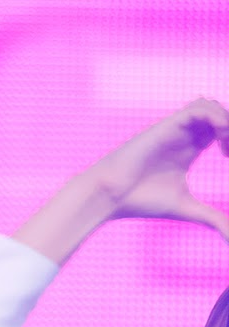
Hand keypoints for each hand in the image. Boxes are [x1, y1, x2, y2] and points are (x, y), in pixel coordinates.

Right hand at [91, 99, 228, 238]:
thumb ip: (213, 219)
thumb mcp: (186, 209)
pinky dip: (216, 117)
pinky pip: (199, 107)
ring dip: (226, 120)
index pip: (221, 133)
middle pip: (219, 116)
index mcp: (190, 149)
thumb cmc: (142, 201)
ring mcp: (177, 128)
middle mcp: (185, 135)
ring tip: (226, 144)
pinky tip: (219, 137)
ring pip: (211, 106)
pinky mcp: (169, 124)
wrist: (111, 194)